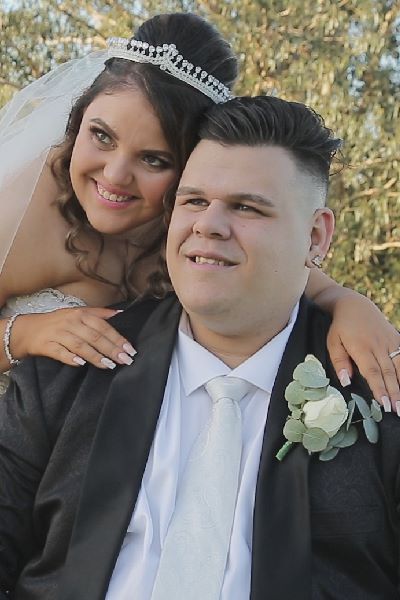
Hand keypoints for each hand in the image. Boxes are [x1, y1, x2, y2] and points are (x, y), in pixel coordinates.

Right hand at [11, 307, 135, 368]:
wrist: (28, 329)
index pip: (103, 326)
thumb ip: (99, 313)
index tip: (130, 349)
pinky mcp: (47, 345)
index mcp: (81, 314)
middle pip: (94, 336)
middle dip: (111, 349)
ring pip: (80, 345)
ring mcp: (58, 334)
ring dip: (96, 356)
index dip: (117, 338)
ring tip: (109, 365)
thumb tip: (120, 313)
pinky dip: (71, 358)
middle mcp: (71, 322)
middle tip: (125, 360)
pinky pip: (60, 353)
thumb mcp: (78, 313)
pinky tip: (81, 364)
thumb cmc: (58, 322)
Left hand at [327, 294, 399, 412]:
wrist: (354, 305)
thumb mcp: (333, 342)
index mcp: (361, 348)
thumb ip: (339, 362)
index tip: (384, 404)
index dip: (379, 389)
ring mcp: (390, 342)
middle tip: (398, 410)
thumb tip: (346, 381)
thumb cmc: (341, 327)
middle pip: (389, 373)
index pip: (372, 372)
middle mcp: (378, 345)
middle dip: (395, 393)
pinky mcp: (396, 339)